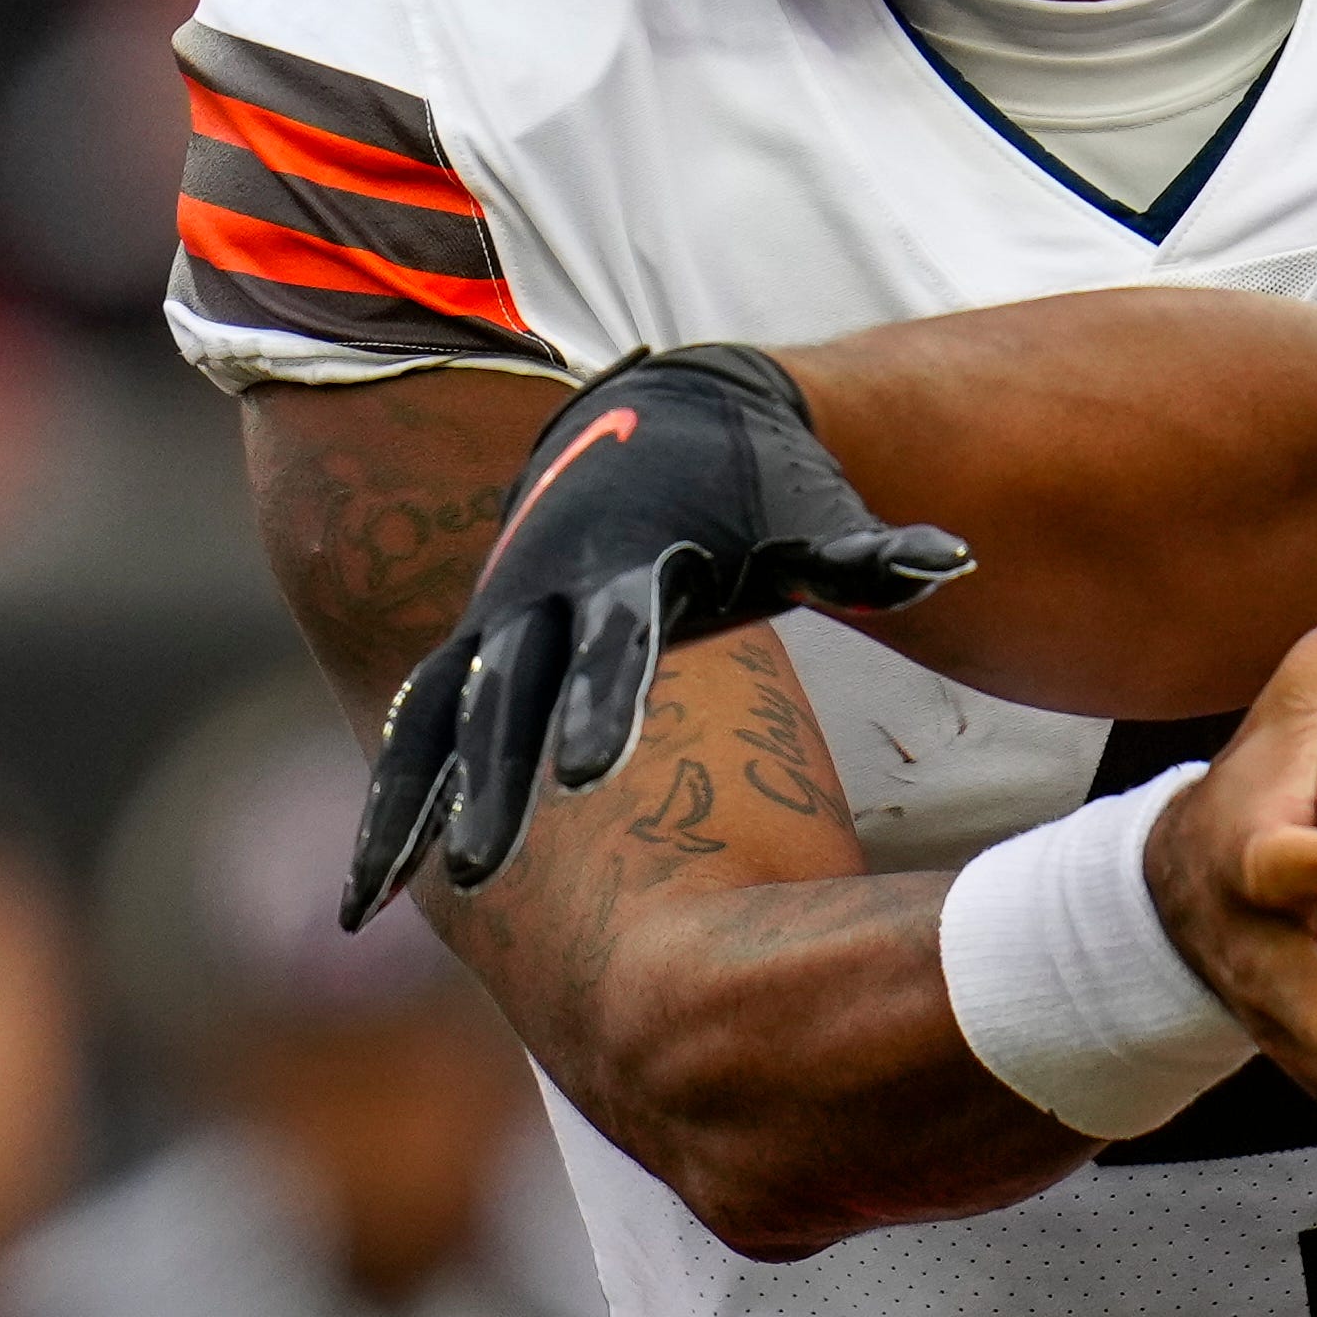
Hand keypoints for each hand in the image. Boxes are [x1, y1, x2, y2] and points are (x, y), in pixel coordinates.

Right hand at [351, 347, 966, 909]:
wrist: (656, 413)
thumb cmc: (754, 483)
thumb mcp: (808, 510)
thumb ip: (864, 552)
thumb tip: (953, 561)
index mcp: (632, 563)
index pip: (614, 642)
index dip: (600, 703)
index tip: (587, 773)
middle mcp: (545, 594)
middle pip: (510, 695)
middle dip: (493, 782)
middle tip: (484, 873)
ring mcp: (497, 622)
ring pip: (437, 722)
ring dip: (413, 807)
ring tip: (377, 902)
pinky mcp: (473, 649)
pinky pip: (413, 733)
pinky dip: (388, 806)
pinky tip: (363, 899)